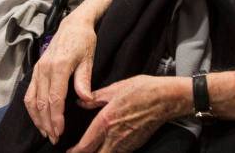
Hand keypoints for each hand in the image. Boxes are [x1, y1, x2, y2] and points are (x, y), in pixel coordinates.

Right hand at [24, 14, 97, 143]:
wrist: (72, 24)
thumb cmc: (83, 41)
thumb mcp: (88, 58)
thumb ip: (84, 80)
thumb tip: (86, 100)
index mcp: (59, 66)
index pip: (55, 98)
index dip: (56, 118)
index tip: (60, 132)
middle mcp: (45, 68)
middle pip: (42, 102)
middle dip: (47, 123)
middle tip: (54, 138)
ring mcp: (38, 69)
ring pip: (32, 99)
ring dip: (37, 118)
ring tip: (46, 132)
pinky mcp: (36, 70)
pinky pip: (29, 92)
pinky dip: (32, 108)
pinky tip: (38, 118)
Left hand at [68, 76, 189, 152]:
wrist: (166, 98)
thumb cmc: (142, 90)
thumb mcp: (114, 88)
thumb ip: (95, 97)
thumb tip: (80, 101)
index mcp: (106, 121)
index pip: (86, 145)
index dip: (75, 152)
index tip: (68, 152)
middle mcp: (115, 137)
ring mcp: (127, 143)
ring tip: (91, 151)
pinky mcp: (136, 144)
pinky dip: (110, 152)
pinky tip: (107, 147)